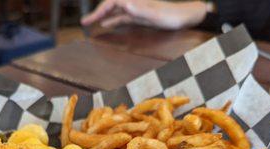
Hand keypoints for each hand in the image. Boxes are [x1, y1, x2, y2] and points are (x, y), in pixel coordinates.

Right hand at [81, 0, 207, 29]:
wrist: (186, 16)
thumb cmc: (172, 17)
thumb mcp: (156, 15)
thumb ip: (140, 10)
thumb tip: (124, 4)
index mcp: (135, 1)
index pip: (112, 3)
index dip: (99, 11)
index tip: (89, 20)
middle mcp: (134, 3)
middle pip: (110, 5)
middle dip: (96, 12)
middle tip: (83, 23)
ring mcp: (136, 9)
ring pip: (114, 11)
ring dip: (102, 16)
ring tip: (89, 23)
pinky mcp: (140, 16)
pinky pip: (122, 17)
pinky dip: (112, 20)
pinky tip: (106, 25)